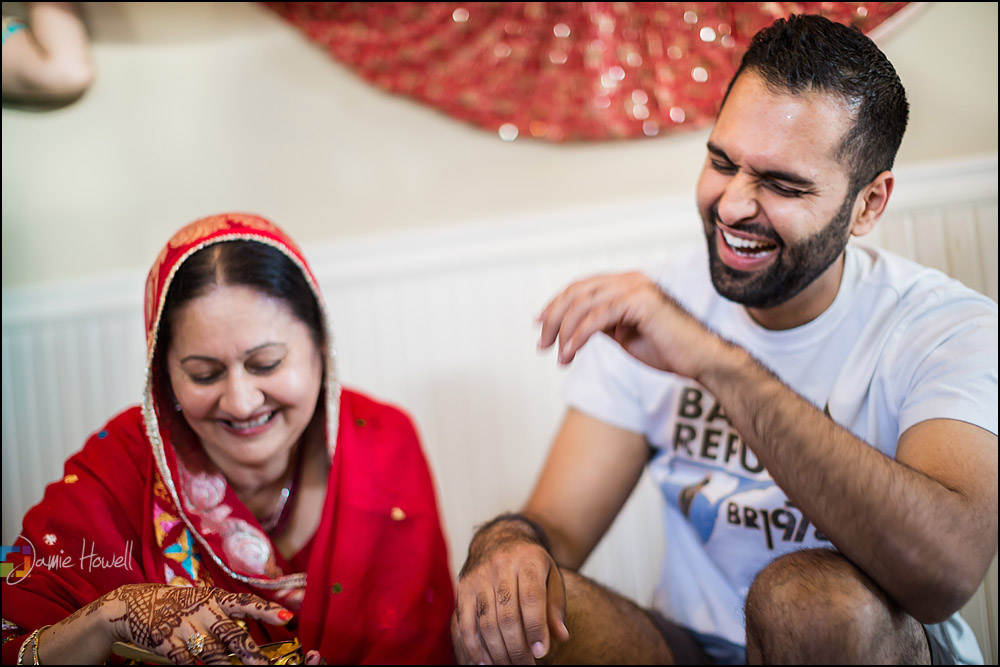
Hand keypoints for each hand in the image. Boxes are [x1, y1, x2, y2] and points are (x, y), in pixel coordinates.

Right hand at [99, 584, 291, 663]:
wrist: (133, 605)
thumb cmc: (176, 604)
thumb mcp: (201, 601)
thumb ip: (224, 614)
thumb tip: (246, 629)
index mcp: (215, 598)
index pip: (246, 602)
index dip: (267, 610)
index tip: (288, 617)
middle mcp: (203, 611)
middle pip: (232, 635)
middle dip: (252, 653)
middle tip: (267, 666)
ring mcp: (185, 627)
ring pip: (212, 653)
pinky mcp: (167, 643)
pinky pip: (186, 662)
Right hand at [452, 520, 568, 664]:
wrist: (500, 539)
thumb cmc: (531, 565)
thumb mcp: (551, 577)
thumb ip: (556, 607)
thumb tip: (560, 637)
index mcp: (529, 560)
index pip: (531, 598)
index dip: (535, 628)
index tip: (540, 653)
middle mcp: (501, 565)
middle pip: (507, 615)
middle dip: (517, 648)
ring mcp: (479, 576)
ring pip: (486, 622)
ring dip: (498, 652)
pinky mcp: (463, 588)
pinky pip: (465, 623)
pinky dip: (474, 647)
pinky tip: (485, 663)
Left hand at [537, 271, 721, 379]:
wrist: (702, 361)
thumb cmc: (668, 350)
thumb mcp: (624, 334)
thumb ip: (602, 324)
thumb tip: (573, 325)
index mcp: (627, 284)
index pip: (582, 288)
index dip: (556, 304)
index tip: (539, 324)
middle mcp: (630, 280)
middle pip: (577, 292)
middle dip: (553, 318)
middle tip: (542, 344)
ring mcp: (636, 288)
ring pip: (583, 304)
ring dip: (564, 332)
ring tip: (559, 357)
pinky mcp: (641, 302)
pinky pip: (597, 318)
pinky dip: (578, 337)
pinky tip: (571, 353)